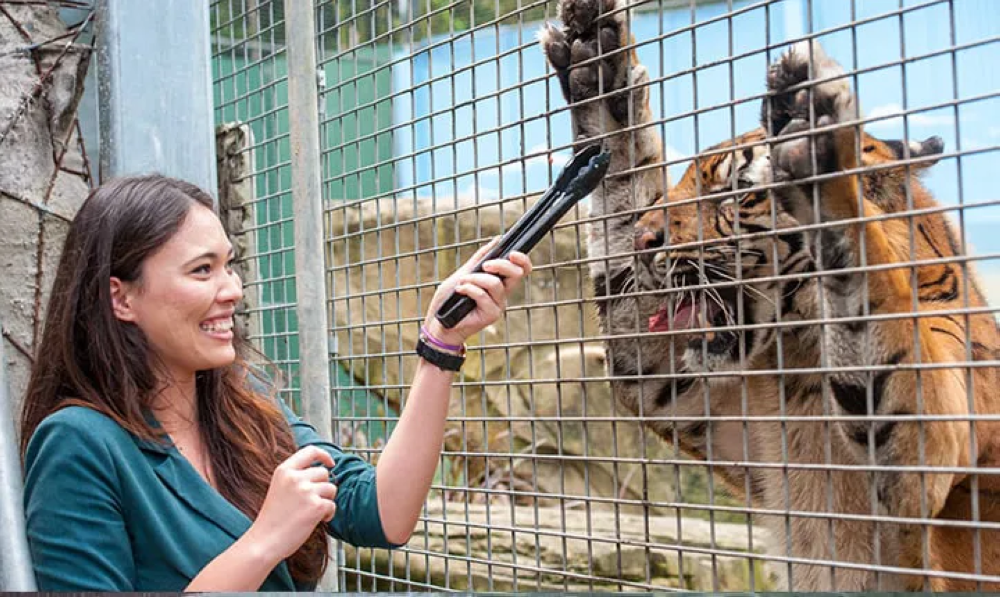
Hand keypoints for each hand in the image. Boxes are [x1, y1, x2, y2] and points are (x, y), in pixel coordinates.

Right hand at [242, 446, 337, 563]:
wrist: (264, 542)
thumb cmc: (273, 519)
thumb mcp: (279, 488)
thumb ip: (296, 477)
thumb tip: (323, 470)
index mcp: (284, 470)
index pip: (310, 451)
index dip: (324, 455)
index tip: (330, 463)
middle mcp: (295, 477)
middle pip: (324, 473)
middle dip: (322, 487)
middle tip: (310, 503)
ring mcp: (306, 491)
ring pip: (331, 488)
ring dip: (326, 501)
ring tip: (310, 513)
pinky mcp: (316, 506)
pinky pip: (332, 505)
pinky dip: (328, 515)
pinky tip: (316, 521)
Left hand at [423, 238, 532, 345]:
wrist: (440, 320)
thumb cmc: (451, 298)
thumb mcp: (465, 272)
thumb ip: (480, 258)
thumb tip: (497, 240)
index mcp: (500, 281)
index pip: (522, 270)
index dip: (523, 260)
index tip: (512, 252)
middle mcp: (503, 293)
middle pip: (517, 274)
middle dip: (501, 264)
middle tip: (485, 265)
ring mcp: (498, 305)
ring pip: (495, 283)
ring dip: (475, 278)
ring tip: (462, 282)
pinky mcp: (492, 315)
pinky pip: (482, 295)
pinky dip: (468, 288)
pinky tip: (459, 290)